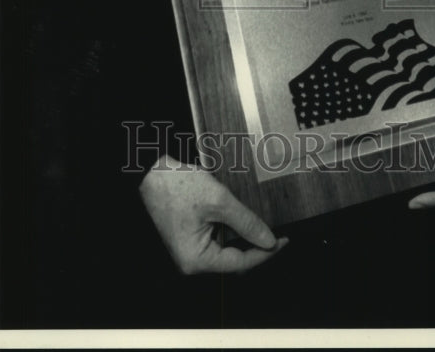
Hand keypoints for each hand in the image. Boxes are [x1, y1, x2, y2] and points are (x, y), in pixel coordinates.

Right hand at [139, 154, 287, 273]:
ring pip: (225, 250)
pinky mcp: (188, 239)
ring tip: (261, 223)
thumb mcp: (219, 201)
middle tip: (278, 233)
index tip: (284, 241)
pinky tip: (241, 219)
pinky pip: (215, 240)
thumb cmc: (178, 185)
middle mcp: (191, 261)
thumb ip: (246, 222)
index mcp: (196, 259)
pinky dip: (229, 230)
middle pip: (233, 260)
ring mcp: (189, 251)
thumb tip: (269, 240)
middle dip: (255, 246)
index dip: (265, 253)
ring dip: (242, 237)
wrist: (151, 172)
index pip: (240, 263)